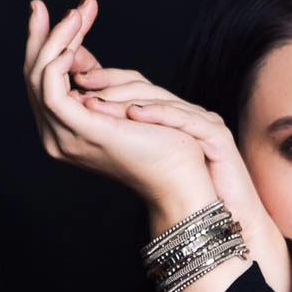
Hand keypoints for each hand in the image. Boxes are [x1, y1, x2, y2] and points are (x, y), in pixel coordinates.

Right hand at [23, 0, 216, 211]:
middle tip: (62, 5)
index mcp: (66, 130)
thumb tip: (76, 50)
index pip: (46, 80)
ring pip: (40, 77)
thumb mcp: (124, 99)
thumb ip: (98, 79)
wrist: (181, 176)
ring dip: (57, 40)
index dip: (51, 44)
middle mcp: (57, 136)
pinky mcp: (82, 130)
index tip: (67, 13)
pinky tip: (72, 43)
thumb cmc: (162, 141)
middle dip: (47, 35)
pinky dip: (57, 61)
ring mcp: (65, 137)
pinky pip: (52, 89)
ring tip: (76, 15)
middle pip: (35, 76)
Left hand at [74, 69, 274, 244]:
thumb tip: (85, 114)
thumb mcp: (151, 157)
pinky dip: (159, 115)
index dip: (103, 77)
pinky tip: (134, 115)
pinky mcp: (216, 136)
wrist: (218, 214)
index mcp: (172, 114)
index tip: (73, 78)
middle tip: (80, 81)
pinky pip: (185, 120)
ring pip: (162, 100)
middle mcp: (189, 111)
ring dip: (127, 97)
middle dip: (110, 81)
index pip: (135, 84)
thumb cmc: (185, 190)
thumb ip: (127, 133)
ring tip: (99, 102)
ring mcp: (205, 121)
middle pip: (146, 86)